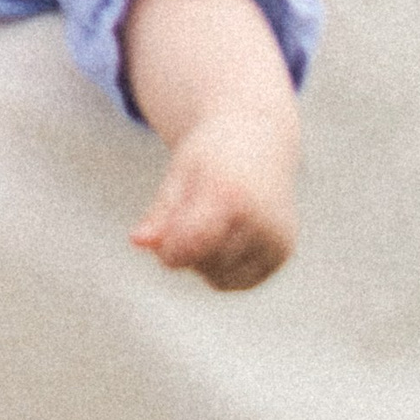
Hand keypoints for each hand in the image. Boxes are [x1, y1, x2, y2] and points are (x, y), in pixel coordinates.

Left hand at [131, 116, 297, 292]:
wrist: (259, 138)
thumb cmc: (212, 153)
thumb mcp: (181, 171)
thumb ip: (161, 210)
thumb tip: (136, 241)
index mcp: (231, 193)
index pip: (192, 244)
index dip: (169, 248)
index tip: (159, 237)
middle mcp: (261, 219)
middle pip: (203, 263)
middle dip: (185, 250)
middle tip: (185, 217)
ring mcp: (276, 239)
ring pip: (220, 279)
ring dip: (203, 262)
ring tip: (207, 223)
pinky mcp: (282, 253)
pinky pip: (240, 281)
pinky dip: (224, 268)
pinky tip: (225, 236)